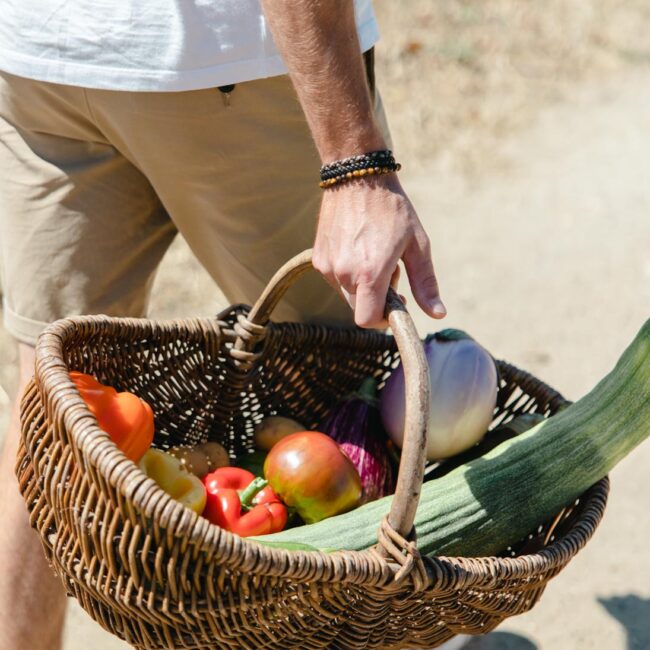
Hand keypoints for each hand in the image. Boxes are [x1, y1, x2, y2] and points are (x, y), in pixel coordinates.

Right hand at [313, 174, 445, 327]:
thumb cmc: (392, 209)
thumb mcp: (417, 244)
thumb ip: (425, 283)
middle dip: (375, 299)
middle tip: (390, 270)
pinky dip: (348, 273)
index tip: (395, 303)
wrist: (358, 176)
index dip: (383, 319)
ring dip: (361, 285)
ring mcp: (327, 266)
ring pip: (346, 294)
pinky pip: (335, 279)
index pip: (368, 320)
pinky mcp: (318, 259)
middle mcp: (344, 273)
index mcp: (370, 273)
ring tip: (373, 254)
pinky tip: (358, 248)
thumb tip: (438, 313)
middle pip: (359, 309)